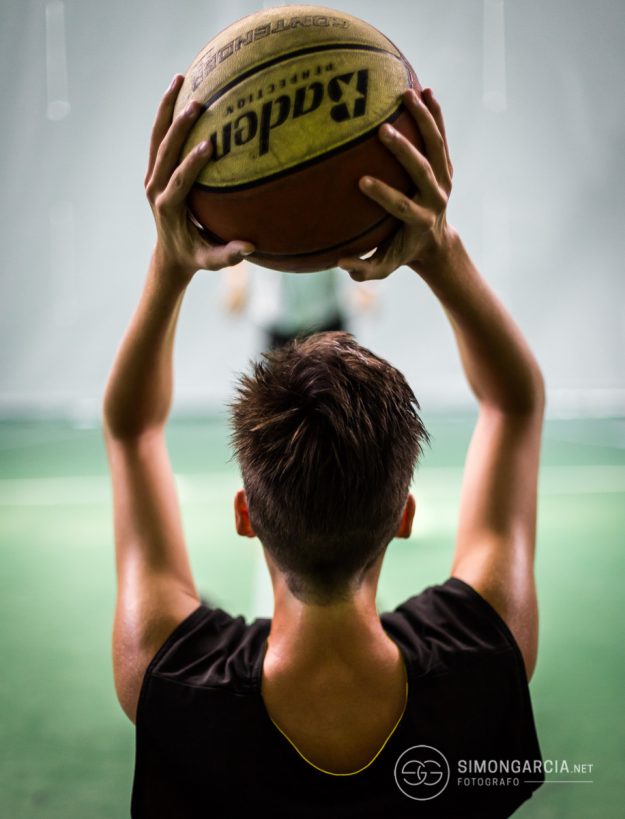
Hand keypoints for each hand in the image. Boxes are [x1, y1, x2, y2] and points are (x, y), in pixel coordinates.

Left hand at [145, 74, 254, 282]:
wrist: (169, 255)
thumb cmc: (195, 257)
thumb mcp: (210, 261)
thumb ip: (228, 255)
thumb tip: (249, 248)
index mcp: (168, 207)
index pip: (179, 180)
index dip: (191, 162)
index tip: (209, 144)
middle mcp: (155, 189)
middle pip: (163, 151)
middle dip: (179, 126)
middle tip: (198, 104)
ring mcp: (152, 177)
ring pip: (156, 137)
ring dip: (166, 108)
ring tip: (180, 79)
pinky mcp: (155, 171)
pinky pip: (159, 138)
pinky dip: (166, 115)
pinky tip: (179, 92)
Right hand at [338, 88, 453, 280]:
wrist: (435, 243)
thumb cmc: (401, 252)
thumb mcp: (384, 266)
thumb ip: (363, 269)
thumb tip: (340, 262)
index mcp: (421, 221)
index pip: (403, 207)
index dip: (385, 195)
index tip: (362, 181)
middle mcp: (437, 198)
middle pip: (423, 170)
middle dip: (404, 151)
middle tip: (382, 130)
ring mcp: (444, 179)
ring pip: (436, 147)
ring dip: (424, 120)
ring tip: (406, 95)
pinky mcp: (446, 166)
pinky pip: (441, 137)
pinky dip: (436, 114)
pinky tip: (425, 89)